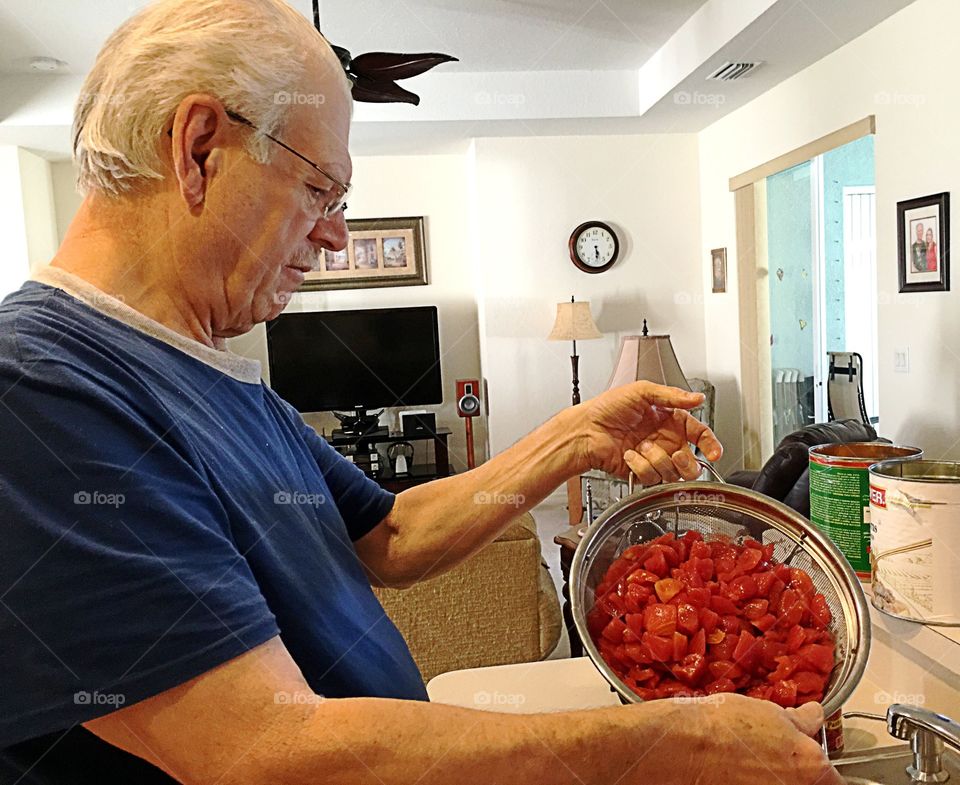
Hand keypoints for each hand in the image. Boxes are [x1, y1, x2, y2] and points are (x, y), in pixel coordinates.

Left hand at [578, 381, 721, 484]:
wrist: (585, 429)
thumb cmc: (607, 408)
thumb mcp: (642, 391)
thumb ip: (673, 396)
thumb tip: (697, 397)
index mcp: (670, 421)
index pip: (700, 435)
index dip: (710, 445)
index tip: (714, 452)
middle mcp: (665, 442)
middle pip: (692, 463)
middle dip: (687, 462)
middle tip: (676, 454)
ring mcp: (654, 459)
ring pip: (673, 474)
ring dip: (658, 460)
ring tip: (641, 447)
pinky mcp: (641, 473)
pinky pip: (652, 479)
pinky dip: (641, 467)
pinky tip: (630, 455)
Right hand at [638, 696, 842, 784]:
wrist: (686, 746)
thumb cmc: (726, 727)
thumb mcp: (770, 712)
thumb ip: (801, 720)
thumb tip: (813, 716)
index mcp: (813, 767)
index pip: (837, 781)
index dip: (826, 771)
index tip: (820, 765)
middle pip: (810, 784)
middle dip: (799, 773)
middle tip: (779, 757)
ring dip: (777, 778)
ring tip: (755, 763)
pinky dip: (754, 781)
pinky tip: (739, 773)